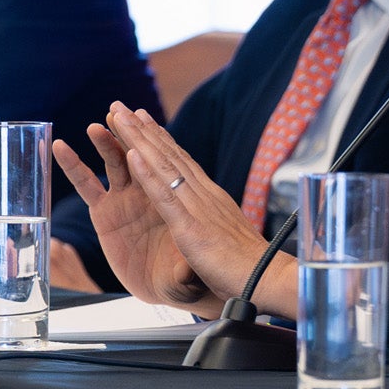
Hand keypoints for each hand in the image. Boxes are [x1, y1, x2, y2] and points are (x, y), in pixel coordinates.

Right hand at [47, 106, 218, 308]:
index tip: (139, 117)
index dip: (150, 140)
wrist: (172, 287)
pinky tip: (61, 148)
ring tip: (96, 128)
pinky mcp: (105, 215)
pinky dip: (73, 166)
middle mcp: (149, 194)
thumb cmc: (187, 274)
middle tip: (116, 109)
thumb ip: (185, 272)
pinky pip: (86, 186)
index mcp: (173, 198)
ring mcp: (126, 201)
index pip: (161, 163)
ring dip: (105, 143)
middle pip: (137, 154)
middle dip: (127, 131)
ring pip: (113, 164)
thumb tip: (189, 271)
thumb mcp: (187, 275)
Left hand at [100, 104, 297, 318]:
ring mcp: (198, 209)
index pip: (182, 162)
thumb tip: (213, 221)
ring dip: (138, 140)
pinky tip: (133, 155)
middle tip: (119, 107)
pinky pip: (165, 196)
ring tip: (118, 117)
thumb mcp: (228, 239)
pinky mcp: (191, 228)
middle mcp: (205, 196)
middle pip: (168, 155)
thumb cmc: (252, 267)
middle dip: (142, 129)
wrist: (270, 281)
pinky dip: (148, 174)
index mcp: (212, 199)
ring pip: (163, 167)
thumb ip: (216, 225)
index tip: (143, 119)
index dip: (161, 139)